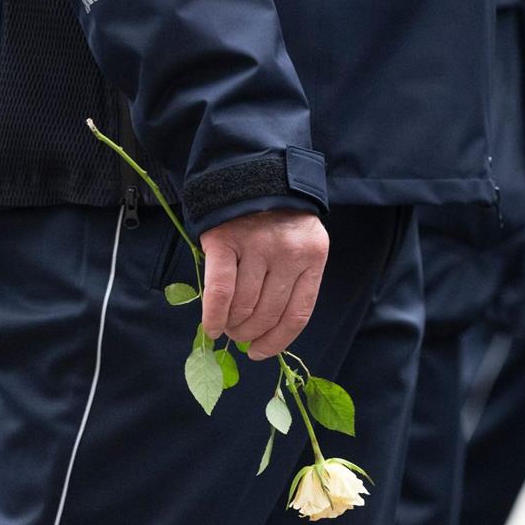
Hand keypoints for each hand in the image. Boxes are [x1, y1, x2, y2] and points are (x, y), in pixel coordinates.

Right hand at [200, 210, 328, 359]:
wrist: (251, 171)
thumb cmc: (277, 217)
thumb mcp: (300, 244)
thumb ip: (291, 279)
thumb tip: (266, 332)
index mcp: (312, 256)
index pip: (298, 313)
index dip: (278, 340)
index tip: (261, 353)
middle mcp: (288, 252)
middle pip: (268, 313)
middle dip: (250, 333)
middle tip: (239, 337)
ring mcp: (257, 245)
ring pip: (244, 305)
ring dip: (232, 326)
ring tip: (227, 329)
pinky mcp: (226, 240)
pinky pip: (220, 289)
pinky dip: (214, 315)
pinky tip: (212, 328)